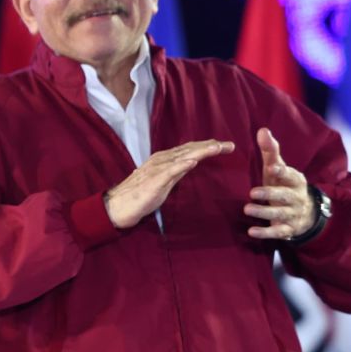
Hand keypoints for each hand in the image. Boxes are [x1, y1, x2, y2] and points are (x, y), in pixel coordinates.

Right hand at [104, 139, 235, 228]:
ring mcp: (157, 168)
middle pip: (190, 149)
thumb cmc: (141, 196)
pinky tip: (193, 161)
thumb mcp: (164, 182)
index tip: (225, 146)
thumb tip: (191, 163)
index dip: (207, 146)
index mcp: (165, 160)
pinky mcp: (154, 180)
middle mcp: (162, 160)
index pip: (190, 150)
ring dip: (200, 151)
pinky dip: (181, 165)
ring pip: (182, 156)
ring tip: (216, 147)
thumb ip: (177, 172)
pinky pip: (170, 171)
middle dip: (210, 146)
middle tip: (230, 145)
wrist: (119, 206)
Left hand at [245, 128, 314, 239]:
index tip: (272, 167)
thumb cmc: (284, 184)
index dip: (282, 171)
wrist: (305, 212)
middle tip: (252, 193)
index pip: (290, 175)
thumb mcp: (278, 168)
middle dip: (270, 194)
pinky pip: (277, 233)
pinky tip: (251, 232)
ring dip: (264, 212)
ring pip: (279, 214)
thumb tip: (262, 130)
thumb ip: (270, 151)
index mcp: (295, 180)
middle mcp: (296, 197)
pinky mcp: (287, 229)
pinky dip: (265, 233)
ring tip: (247, 209)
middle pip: (284, 196)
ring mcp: (292, 214)